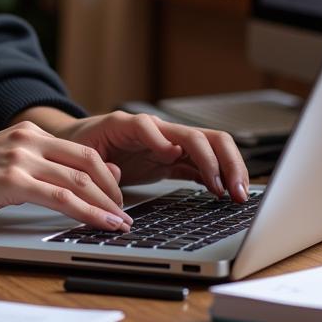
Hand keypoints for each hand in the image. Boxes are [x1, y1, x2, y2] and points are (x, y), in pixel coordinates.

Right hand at [0, 121, 134, 229]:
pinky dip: (88, 212)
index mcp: (27, 132)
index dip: (107, 174)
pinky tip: (102, 224)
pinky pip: (61, 197)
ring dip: (106, 205)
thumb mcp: (3, 166)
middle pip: (88, 161)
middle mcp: (27, 138)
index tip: (119, 196)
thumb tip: (71, 184)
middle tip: (125, 213)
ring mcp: (20, 157)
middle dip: (112, 190)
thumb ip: (35, 169)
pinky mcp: (11, 180)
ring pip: (79, 179)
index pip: (81, 150)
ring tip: (122, 224)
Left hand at [51, 110, 248, 201]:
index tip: (171, 156)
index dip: (163, 141)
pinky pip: (202, 166)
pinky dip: (217, 178)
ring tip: (239, 195)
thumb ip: (98, 161)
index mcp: (128, 126)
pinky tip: (227, 195)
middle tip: (232, 188)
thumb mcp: (82, 152)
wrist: (83, 143)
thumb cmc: (82, 144)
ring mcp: (169, 145)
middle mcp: (156, 132)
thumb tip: (117, 170)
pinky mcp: (173, 160)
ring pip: (210, 148)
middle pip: (198, 135)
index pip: (150, 126)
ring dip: (228, 169)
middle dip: (220, 160)